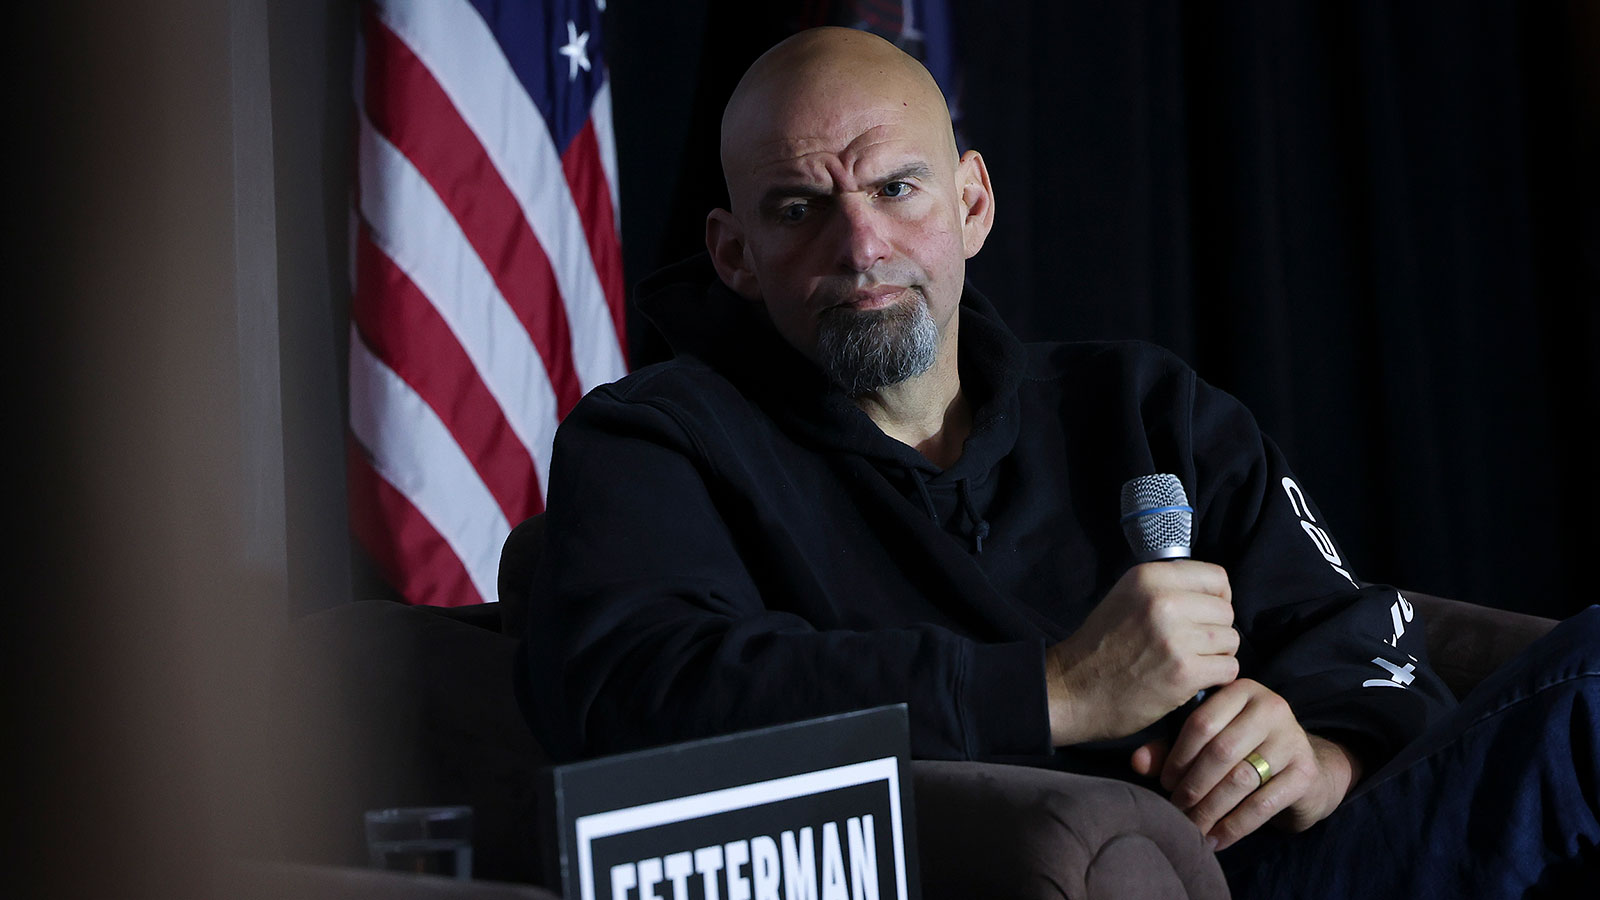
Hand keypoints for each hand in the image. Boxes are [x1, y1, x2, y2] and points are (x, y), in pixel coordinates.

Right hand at [1045, 561, 1238, 744]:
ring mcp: (1175, 637)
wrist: (1074, 689)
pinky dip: (1215, 679)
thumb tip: (1213, 592)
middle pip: (1226, 611)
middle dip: (1215, 631)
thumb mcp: (1126, 597)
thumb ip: (1165, 588)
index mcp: (1149, 578)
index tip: (1203, 616)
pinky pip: (1228, 669)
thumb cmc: (1102, 646)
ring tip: (1189, 663)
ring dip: (1216, 656)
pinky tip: (1192, 680)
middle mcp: (1163, 601)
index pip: (1216, 577)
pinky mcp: (1184, 672)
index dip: (1216, 599)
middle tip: (1191, 646)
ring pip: (1230, 641)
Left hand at [1129, 679, 1362, 849]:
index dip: (1177, 756)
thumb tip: (1137, 762)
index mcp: (1241, 690)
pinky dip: (1234, 826)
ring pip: (1240, 779)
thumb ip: (1171, 747)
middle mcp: (1270, 708)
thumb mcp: (1209, 740)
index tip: (1164, 783)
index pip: (1201, 722)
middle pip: (1220, 751)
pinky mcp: (1304, 773)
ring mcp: (1292, 739)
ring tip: (1192, 827)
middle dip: (1192, 785)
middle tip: (1175, 808)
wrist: (1303, 770)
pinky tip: (1216, 840)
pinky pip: (1263, 804)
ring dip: (1210, 809)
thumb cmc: (1244, 750)